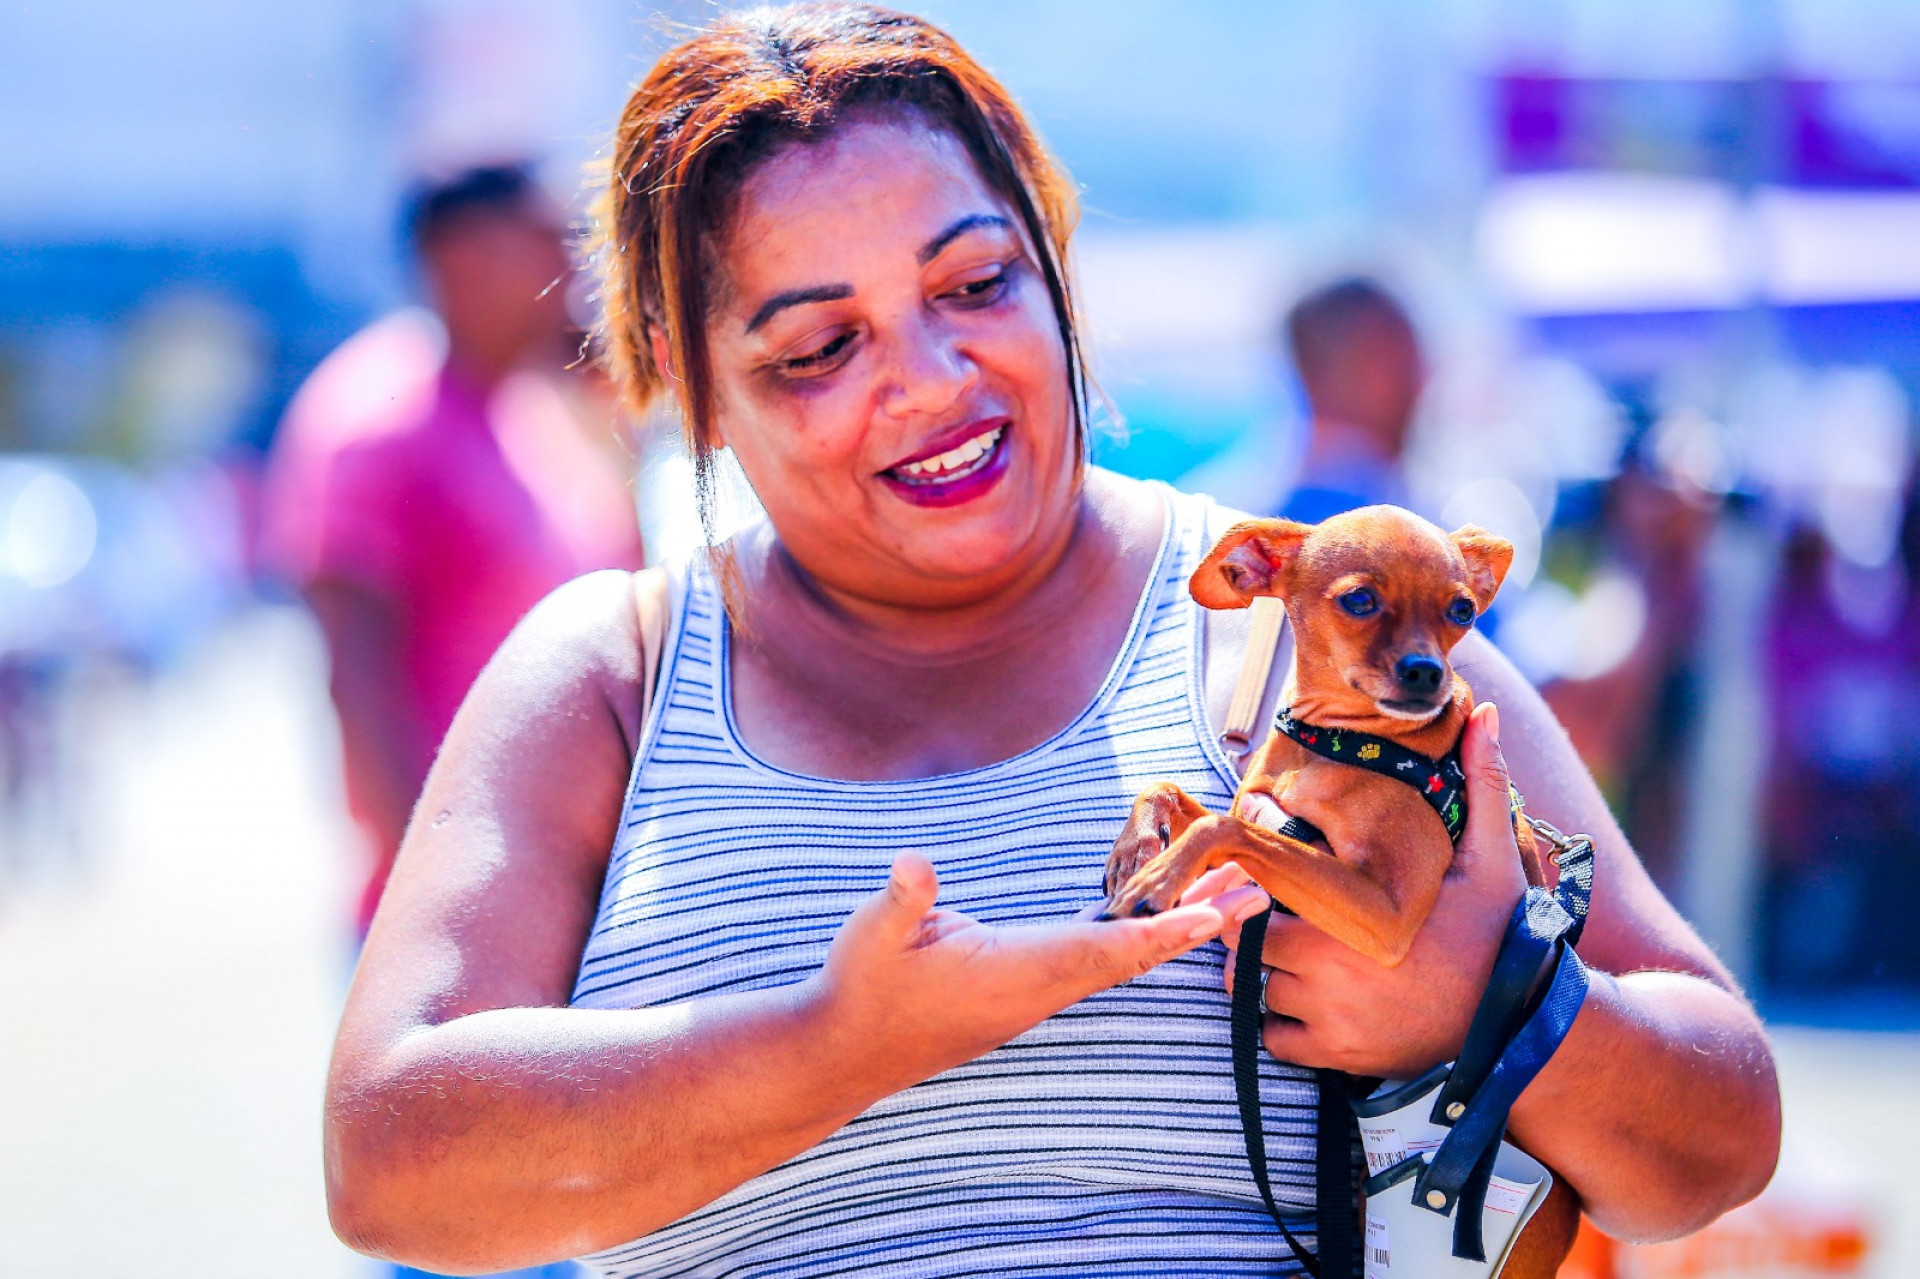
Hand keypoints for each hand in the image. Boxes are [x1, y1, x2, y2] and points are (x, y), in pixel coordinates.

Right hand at [814, 852, 1269, 1088]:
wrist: (844, 1050)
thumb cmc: (860, 988)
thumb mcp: (872, 935)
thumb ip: (902, 899)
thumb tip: (913, 866)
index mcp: (1012, 972)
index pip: (1100, 949)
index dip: (1158, 932)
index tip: (1212, 917)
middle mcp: (1036, 988)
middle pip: (1131, 954)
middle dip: (1193, 924)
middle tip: (1254, 894)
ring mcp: (1032, 992)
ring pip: (1118, 958)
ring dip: (1172, 929)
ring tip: (1224, 902)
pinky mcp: (1022, 988)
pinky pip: (1093, 960)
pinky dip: (1134, 937)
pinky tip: (1153, 918)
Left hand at [1222, 703, 1525, 1077]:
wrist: (1525, 1025)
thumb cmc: (1503, 935)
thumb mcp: (1494, 856)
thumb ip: (1481, 782)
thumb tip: (1485, 711)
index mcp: (1352, 915)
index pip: (1262, 891)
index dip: (1256, 882)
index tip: (1274, 877)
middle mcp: (1330, 969)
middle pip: (1246, 941)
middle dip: (1253, 926)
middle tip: (1277, 915)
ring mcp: (1332, 1018)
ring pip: (1254, 990)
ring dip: (1263, 974)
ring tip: (1295, 955)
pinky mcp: (1339, 1058)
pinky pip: (1274, 1040)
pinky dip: (1279, 1024)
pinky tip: (1309, 1001)